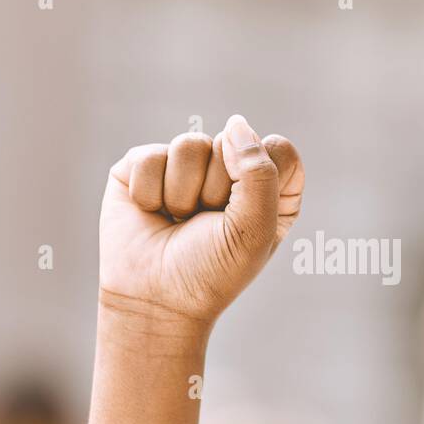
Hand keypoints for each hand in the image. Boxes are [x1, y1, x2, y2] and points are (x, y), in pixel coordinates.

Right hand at [99, 114, 303, 327]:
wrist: (154, 300)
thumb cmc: (212, 272)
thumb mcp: (254, 229)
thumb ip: (259, 173)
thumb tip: (234, 123)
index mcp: (269, 188)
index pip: (278, 149)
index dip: (261, 178)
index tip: (246, 216)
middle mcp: (229, 170)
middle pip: (232, 143)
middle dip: (217, 190)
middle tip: (205, 224)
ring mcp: (186, 165)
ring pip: (190, 144)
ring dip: (182, 194)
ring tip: (178, 220)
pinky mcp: (144, 165)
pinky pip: (150, 156)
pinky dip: (150, 194)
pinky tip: (151, 214)